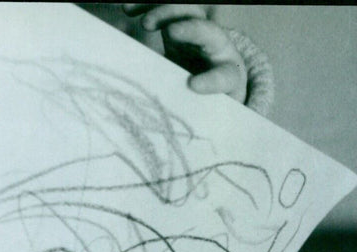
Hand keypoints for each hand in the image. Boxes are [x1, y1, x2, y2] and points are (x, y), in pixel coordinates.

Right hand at [123, 4, 247, 103]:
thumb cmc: (207, 102)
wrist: (210, 77)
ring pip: (188, 11)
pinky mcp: (179, 20)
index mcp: (229, 75)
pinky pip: (166, 6)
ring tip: (145, 24)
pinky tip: (128, 10)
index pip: (225, 75)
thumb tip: (173, 134)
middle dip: (191, 29)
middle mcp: (217, 48)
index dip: (212, 80)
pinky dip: (147, 6)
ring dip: (165, 12)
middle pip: (209, 31)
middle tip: (171, 33)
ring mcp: (198, 30)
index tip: (193, 86)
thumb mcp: (204, 111)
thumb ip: (194, 115)